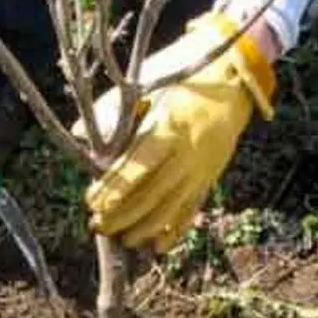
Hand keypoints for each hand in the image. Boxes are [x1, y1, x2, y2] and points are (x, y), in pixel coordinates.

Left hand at [79, 12, 276, 253]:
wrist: (236, 73)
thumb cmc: (184, 70)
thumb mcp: (149, 80)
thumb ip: (113, 108)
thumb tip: (80, 134)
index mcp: (169, 127)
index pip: (136, 167)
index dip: (113, 189)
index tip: (92, 203)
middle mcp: (188, 152)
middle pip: (151, 193)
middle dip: (123, 214)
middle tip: (98, 227)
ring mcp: (203, 167)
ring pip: (172, 206)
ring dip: (145, 227)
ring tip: (123, 240)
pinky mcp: (212, 174)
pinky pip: (193, 207)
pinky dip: (176, 229)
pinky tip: (159, 247)